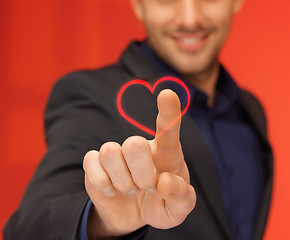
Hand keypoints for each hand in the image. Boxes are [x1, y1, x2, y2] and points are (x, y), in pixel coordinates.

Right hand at [83, 89, 195, 238]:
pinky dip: (103, 185)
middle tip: (147, 187)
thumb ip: (182, 198)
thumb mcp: (178, 209)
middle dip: (141, 175)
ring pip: (110, 152)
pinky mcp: (95, 162)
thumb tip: (164, 181)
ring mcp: (116, 152)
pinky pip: (92, 164)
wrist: (133, 215)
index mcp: (166, 152)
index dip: (168, 112)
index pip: (168, 128)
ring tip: (130, 189)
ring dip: (122, 181)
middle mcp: (140, 146)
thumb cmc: (159, 204)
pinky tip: (111, 190)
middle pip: (134, 143)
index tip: (166, 94)